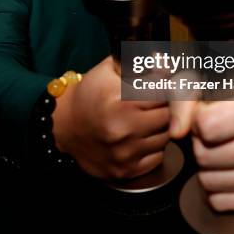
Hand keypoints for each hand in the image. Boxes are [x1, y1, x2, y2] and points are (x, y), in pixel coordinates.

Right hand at [52, 56, 169, 179]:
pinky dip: (153, 147)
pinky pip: (157, 157)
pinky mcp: (125, 171)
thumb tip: (165, 62)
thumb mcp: (110, 69)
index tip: (161, 86)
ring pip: (166, 137)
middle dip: (165, 106)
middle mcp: (124, 129)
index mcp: (122, 101)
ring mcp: (125, 153)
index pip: (165, 93)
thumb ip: (140, 62)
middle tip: (154, 103)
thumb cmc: (90, 93)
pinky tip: (140, 137)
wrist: (63, 125)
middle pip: (169, 116)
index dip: (166, 87)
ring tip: (145, 119)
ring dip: (161, 127)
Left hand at [170, 67, 233, 211]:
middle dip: (199, 145)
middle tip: (213, 133)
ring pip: (212, 183)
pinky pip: (226, 203)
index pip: (207, 125)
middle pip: (206, 156)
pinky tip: (227, 172)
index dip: (198, 118)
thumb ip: (185, 93)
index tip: (208, 111)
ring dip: (205, 169)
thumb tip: (178, 131)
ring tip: (219, 150)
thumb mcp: (208, 77)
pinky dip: (218, 191)